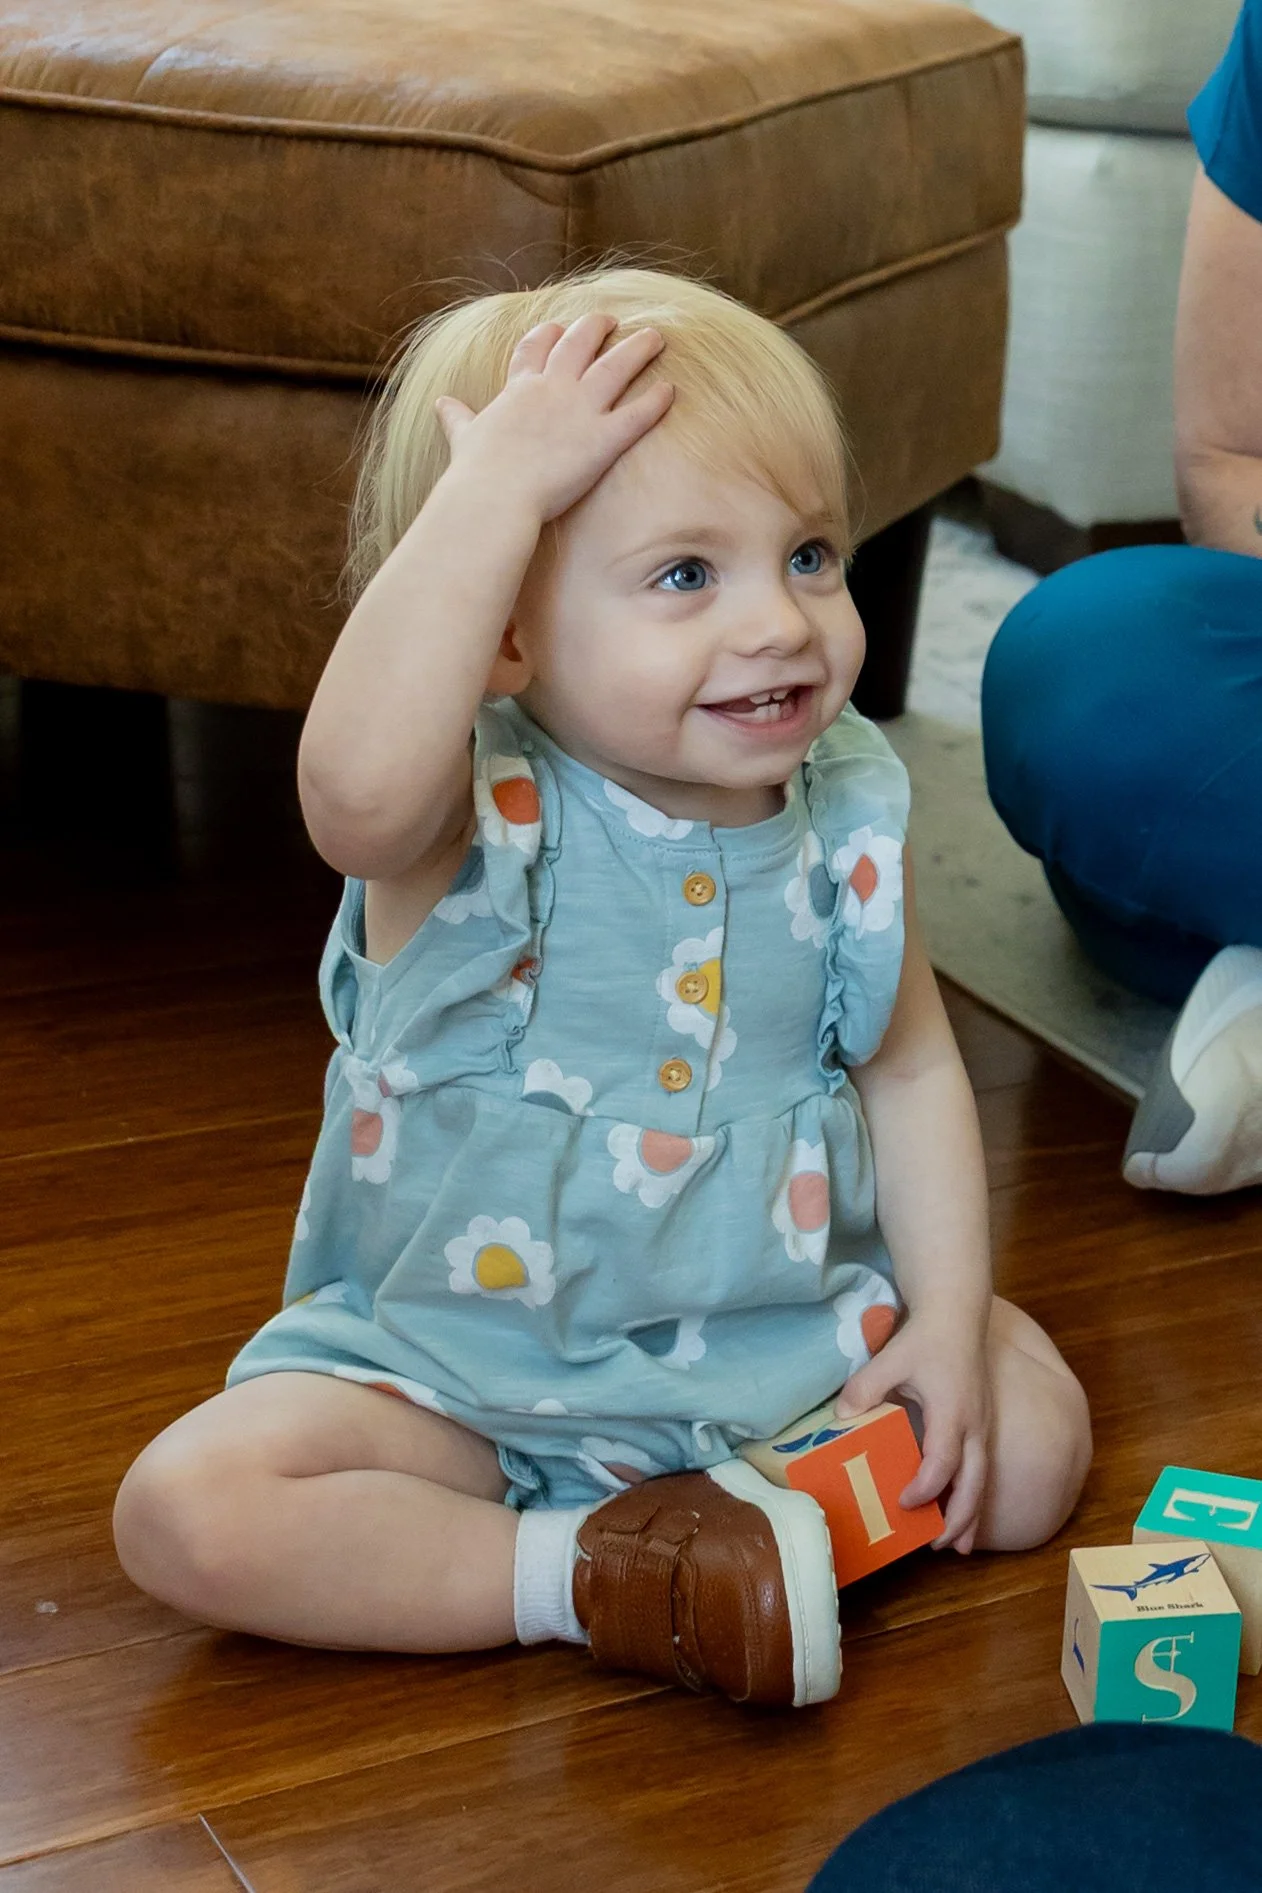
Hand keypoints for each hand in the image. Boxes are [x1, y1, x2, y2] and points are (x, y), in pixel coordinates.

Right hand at [434, 312, 674, 522]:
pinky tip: (670, 389)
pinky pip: (637, 414)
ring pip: (615, 368)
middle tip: (610, 319)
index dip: (548, 335)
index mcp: (520, 390)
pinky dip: (655, 401)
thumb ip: (457, 418)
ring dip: (637, 349)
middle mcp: (553, 390)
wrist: (494, 496)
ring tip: (655, 337)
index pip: (535, 349)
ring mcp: (580, 412)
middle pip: (579, 345)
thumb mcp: (463, 437)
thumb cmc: (476, 473)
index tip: (557, 326)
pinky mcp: (603, 440)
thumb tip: (441, 403)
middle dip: (595, 328)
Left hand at [833, 1311, 990, 1554]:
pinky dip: (973, 1496)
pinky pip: (982, 1469)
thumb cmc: (924, 1337)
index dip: (925, 1488)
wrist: (958, 1314)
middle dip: (958, 1518)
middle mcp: (974, 1425)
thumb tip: (840, 1420)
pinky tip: (962, 1514)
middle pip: (974, 1483)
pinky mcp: (983, 1424)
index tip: (902, 1503)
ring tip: (956, 1547)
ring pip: (983, 1480)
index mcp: (952, 1412)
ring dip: (970, 1515)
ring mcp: (982, 1426)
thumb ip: (865, 1388)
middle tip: (936, 1545)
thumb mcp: (890, 1358)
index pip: (942, 1462)